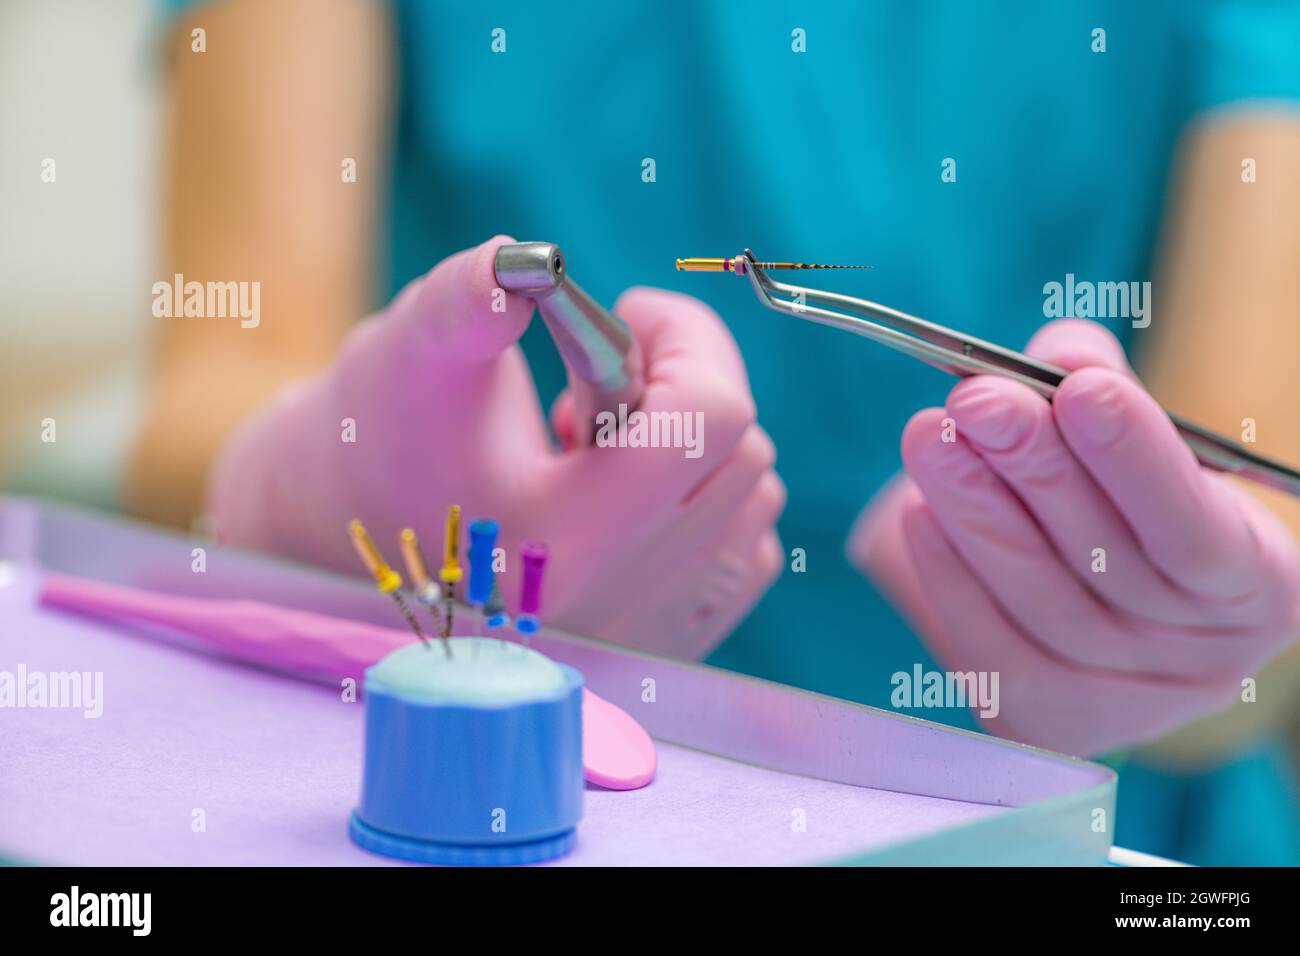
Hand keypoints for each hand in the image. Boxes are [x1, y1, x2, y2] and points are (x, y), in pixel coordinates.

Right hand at [207, 236, 783, 658]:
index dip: (684, 336)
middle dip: (685, 380)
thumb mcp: (412, 353)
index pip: (707, 420)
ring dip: (695, 439)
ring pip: (754, 495)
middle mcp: (619, 607)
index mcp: (559, 543)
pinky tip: (627, 485)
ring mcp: (650, 633)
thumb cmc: (381, 435)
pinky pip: (748, 544)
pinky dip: (709, 491)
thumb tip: (526, 262)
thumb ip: (467, 296)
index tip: (626, 310)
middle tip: (597, 375)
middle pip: (741, 451)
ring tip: (597, 442)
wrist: (355, 536)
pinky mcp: (667, 640)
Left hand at [849, 319, 1299, 755]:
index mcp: (1257, 586)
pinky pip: (992, 651)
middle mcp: (1204, 658)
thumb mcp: (1133, 439)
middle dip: (1034, 470)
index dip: (1136, 459)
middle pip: (1108, 564)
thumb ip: (1098, 384)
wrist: (1102, 594)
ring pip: (1043, 604)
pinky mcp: (1051, 721)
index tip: (1077, 389)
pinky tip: (919, 512)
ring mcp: (1127, 703)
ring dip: (977, 514)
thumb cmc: (1130, 501)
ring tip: (930, 438)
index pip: (1196, 528)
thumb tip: (1057, 355)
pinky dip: (951, 577)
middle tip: (975, 400)